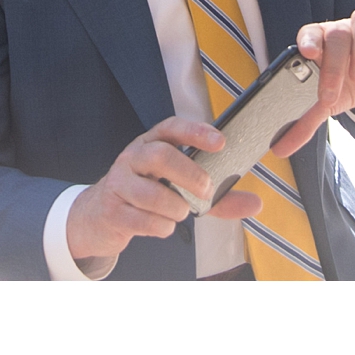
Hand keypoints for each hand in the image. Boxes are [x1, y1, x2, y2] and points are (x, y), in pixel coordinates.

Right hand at [65, 117, 263, 268]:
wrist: (99, 216)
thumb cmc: (146, 196)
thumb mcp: (180, 190)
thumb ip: (217, 197)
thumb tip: (255, 203)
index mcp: (151, 143)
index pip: (172, 128)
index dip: (196, 132)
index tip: (220, 142)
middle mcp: (133, 158)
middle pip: (160, 155)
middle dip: (188, 173)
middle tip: (206, 189)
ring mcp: (119, 183)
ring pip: (150, 192)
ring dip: (175, 208)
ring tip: (181, 212)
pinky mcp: (112, 210)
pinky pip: (141, 219)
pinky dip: (160, 227)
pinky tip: (162, 225)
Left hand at [270, 10, 354, 156]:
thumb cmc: (344, 88)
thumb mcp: (325, 105)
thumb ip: (303, 123)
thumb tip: (278, 150)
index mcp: (320, 42)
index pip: (311, 32)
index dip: (309, 40)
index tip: (307, 54)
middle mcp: (342, 31)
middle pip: (336, 34)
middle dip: (334, 64)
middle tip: (332, 93)